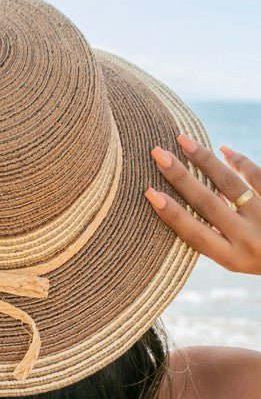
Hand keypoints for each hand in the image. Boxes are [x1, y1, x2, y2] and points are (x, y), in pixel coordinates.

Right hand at [144, 133, 260, 274]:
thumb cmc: (259, 256)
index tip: (149, 192)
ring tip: (183, 141)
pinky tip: (223, 149)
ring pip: (231, 184)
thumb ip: (216, 236)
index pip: (194, 234)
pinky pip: (257, 176)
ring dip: (204, 160)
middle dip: (180, 177)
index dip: (171, 214)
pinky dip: (240, 161)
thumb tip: (190, 195)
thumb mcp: (237, 257)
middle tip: (158, 154)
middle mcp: (249, 240)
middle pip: (208, 204)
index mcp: (232, 258)